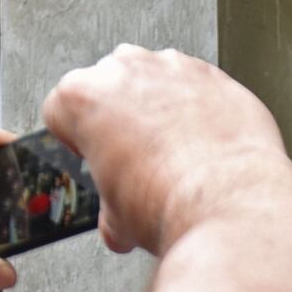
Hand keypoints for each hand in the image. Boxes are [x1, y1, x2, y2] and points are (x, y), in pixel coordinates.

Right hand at [40, 45, 291, 256]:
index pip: (60, 111)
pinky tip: (207, 149)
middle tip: (136, 165)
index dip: (76, 142)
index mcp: (82, 96)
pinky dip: (200, 113)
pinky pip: (199, 90)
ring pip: (155, 84)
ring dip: (161, 113)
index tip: (92, 157)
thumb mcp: (118, 221)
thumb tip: (120, 224)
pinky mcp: (215, 75)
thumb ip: (110, 210)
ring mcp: (172, 67)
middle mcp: (124, 70)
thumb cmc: (171, 202)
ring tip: (176, 160)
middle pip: (109, 90)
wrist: (231, 204)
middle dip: (120, 123)